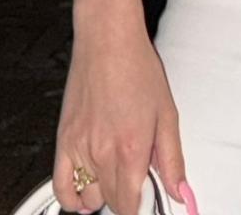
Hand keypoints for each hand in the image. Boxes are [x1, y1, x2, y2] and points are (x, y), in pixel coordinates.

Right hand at [54, 19, 187, 213]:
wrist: (108, 42)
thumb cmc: (136, 68)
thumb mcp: (167, 114)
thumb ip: (173, 158)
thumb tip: (180, 190)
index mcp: (131, 148)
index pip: (130, 206)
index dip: (140, 208)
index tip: (148, 201)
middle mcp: (102, 152)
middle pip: (111, 202)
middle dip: (126, 198)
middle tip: (137, 182)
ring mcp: (79, 147)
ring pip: (88, 197)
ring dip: (103, 195)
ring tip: (115, 180)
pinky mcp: (63, 140)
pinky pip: (60, 185)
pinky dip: (71, 199)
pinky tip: (83, 198)